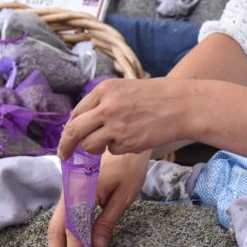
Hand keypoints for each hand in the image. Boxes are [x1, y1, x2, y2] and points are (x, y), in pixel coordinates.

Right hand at [47, 151, 149, 246]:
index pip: (74, 230)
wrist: (124, 135)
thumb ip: (106, 221)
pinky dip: (65, 230)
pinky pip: (63, 213)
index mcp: (80, 192)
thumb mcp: (123, 196)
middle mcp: (68, 191)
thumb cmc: (128, 166)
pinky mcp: (72, 189)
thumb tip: (96, 246)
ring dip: (59, 242)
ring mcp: (68, 189)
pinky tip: (72, 242)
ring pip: (58, 221)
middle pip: (56, 227)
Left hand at [57, 78, 194, 160]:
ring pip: (90, 145)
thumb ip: (102, 103)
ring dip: (96, 149)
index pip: (76, 113)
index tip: (65, 141)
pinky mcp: (127, 141)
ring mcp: (116, 125)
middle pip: (74, 131)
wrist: (182, 105)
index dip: (68, 130)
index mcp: (104, 90)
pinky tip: (134, 138)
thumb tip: (81, 123)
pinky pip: (112, 151)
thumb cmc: (155, 97)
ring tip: (113, 141)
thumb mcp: (124, 90)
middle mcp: (106, 106)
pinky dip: (119, 149)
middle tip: (64, 156)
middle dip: (66, 147)